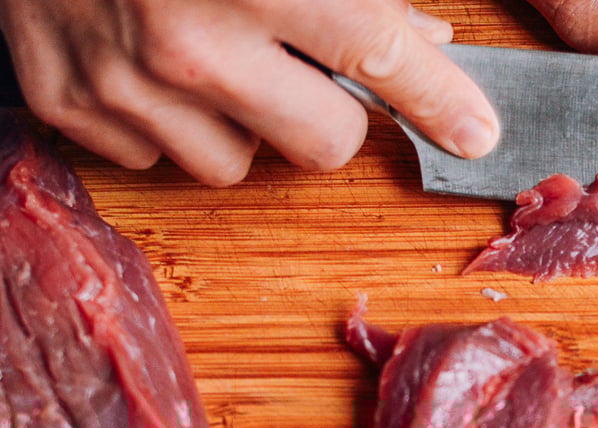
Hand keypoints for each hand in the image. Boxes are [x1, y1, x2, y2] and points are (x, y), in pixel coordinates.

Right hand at [0, 0, 499, 184]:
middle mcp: (189, 39)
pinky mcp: (68, 101)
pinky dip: (166, 119)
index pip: (379, 59)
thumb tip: (424, 38)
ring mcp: (121, 80)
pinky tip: (148, 60)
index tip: (476, 132)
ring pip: (238, 165)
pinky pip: (155, 156)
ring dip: (244, 121)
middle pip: (324, 145)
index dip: (441, 101)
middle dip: (330, 112)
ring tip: (211, 51)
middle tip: (302, 64)